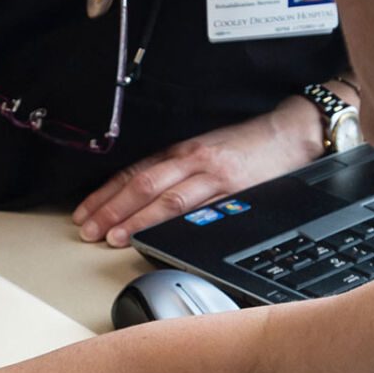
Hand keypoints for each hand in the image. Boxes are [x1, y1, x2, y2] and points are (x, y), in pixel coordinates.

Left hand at [72, 101, 323, 246]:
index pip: (134, 172)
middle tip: (88, 229)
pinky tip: (161, 235)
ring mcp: (213, 176)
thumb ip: (177, 172)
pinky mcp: (234, 190)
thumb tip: (139, 199)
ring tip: (114, 237)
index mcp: (182, 152)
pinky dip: (176, 224)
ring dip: (136, 219)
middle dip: (112, 209)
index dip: (106, 194)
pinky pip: (200, 209)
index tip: (85, 212)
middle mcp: (192, 160)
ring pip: (166, 198)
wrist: (289, 135)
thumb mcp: (205, 151)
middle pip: (142, 184)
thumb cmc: (246, 147)